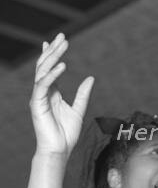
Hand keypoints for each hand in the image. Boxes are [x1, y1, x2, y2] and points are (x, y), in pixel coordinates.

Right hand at [30, 33, 93, 156]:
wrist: (59, 150)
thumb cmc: (67, 134)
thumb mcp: (78, 110)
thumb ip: (83, 94)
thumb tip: (91, 78)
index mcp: (51, 93)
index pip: (50, 69)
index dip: (52, 54)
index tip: (57, 40)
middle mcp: (43, 92)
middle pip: (45, 66)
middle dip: (53, 50)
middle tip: (63, 37)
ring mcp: (38, 97)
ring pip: (42, 71)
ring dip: (52, 57)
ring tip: (63, 46)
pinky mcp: (37, 104)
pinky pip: (43, 85)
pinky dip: (52, 75)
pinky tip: (62, 66)